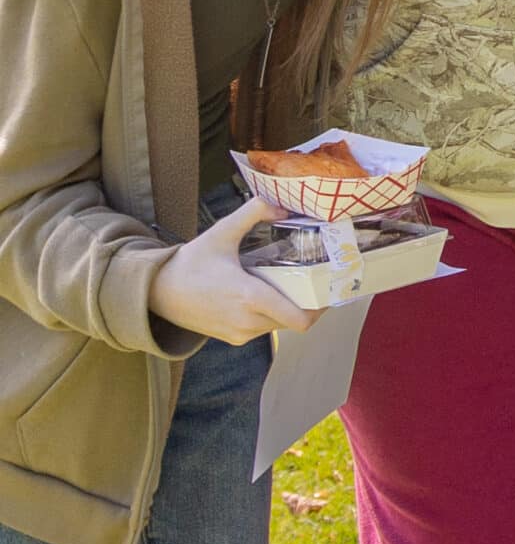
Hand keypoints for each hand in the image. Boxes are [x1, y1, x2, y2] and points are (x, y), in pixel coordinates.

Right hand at [151, 198, 316, 343]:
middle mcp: (247, 321)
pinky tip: (269, 294)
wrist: (157, 292)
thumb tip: (282, 204)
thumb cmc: (190, 263)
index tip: (328, 288)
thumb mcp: (222, 232)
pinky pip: (264, 329)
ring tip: (290, 284)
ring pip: (280, 325)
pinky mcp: (233, 339)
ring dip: (288, 308)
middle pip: (294, 320)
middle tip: (314, 280)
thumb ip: (253, 212)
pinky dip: (271, 315)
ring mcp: (240, 333)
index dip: (321, 308)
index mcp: (249, 297)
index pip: (299, 319)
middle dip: (307, 302)